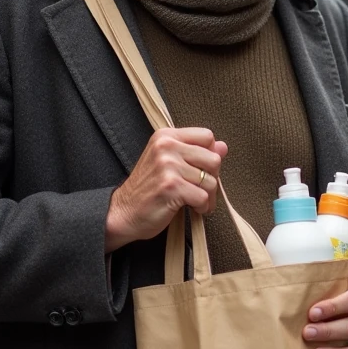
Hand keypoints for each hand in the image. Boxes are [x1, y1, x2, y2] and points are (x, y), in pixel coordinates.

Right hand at [104, 128, 227, 251]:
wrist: (123, 212)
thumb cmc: (148, 188)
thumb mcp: (169, 163)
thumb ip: (196, 152)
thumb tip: (224, 146)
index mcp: (166, 136)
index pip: (207, 136)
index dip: (210, 155)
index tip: (201, 170)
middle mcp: (166, 146)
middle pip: (213, 159)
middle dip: (212, 179)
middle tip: (201, 190)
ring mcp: (168, 166)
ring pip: (211, 181)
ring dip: (209, 197)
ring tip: (196, 202)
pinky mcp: (171, 186)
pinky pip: (204, 196)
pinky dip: (203, 207)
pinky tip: (193, 209)